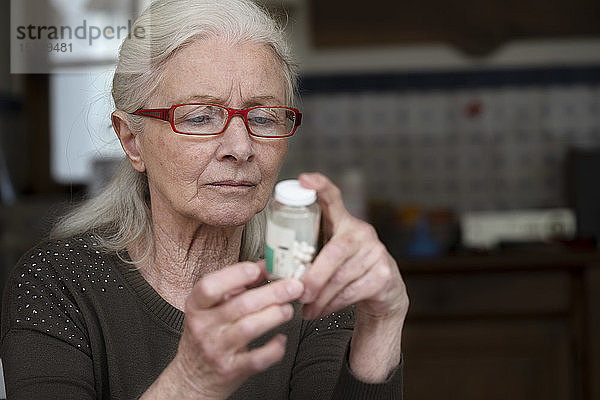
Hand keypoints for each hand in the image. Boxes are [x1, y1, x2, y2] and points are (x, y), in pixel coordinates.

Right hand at [173, 261, 303, 398]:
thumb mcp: (212, 307)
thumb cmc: (207, 335)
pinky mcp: (231, 370)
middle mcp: (204, 327)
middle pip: (240, 305)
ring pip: (248, 329)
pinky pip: (256, 359)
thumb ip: (238, 285)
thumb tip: (265, 266)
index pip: (209, 286)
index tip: (257, 269)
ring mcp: (216, 349)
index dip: (234, 275)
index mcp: (197, 306)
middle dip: (272, 293)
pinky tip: (280, 339)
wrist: (193, 377)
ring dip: (274, 316)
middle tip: (293, 287)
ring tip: (288, 309)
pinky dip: (273, 348)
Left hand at [298, 173, 408, 381]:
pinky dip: (331, 304)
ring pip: (342, 276)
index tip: (304, 179)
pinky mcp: (383, 273)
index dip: (320, 186)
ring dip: (319, 296)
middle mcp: (361, 232)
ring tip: (305, 308)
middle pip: (336, 251)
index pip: (333, 197)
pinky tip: (319, 311)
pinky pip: (352, 291)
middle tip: (297, 292)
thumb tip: (264, 267)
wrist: (382, 291)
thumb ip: (304, 254)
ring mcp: (376, 252)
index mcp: (342, 221)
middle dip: (314, 275)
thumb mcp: (326, 254)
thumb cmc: (343, 269)